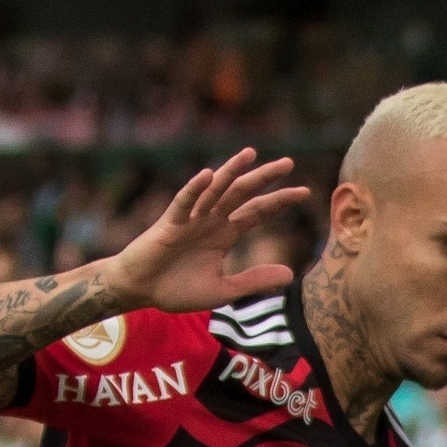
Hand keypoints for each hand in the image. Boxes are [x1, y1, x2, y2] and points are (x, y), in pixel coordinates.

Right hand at [102, 149, 310, 314]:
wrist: (142, 291)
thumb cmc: (178, 289)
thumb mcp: (225, 290)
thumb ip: (255, 281)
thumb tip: (292, 274)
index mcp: (225, 234)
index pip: (257, 212)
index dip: (279, 201)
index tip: (305, 192)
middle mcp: (211, 220)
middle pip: (243, 193)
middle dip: (265, 178)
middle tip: (289, 163)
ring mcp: (191, 218)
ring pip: (215, 190)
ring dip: (232, 171)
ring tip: (251, 154)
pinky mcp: (170, 223)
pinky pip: (184, 202)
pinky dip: (195, 189)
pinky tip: (209, 176)